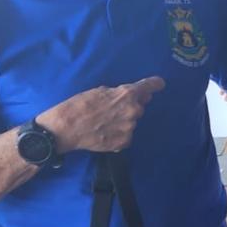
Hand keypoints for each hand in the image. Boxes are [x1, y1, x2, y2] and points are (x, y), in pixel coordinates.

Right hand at [39, 77, 164, 153]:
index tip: (160, 84)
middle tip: (112, 109)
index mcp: (127, 94)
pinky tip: (104, 133)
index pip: (150, 87)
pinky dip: (118, 135)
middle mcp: (133, 110)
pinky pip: (126, 136)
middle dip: (130, 106)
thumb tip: (131, 96)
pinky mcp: (124, 142)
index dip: (155, 84)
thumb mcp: (99, 91)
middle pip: (140, 106)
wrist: (67, 128)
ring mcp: (130, 128)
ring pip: (132, 122)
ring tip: (104, 123)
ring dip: (123, 121)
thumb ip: (118, 93)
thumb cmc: (80, 105)